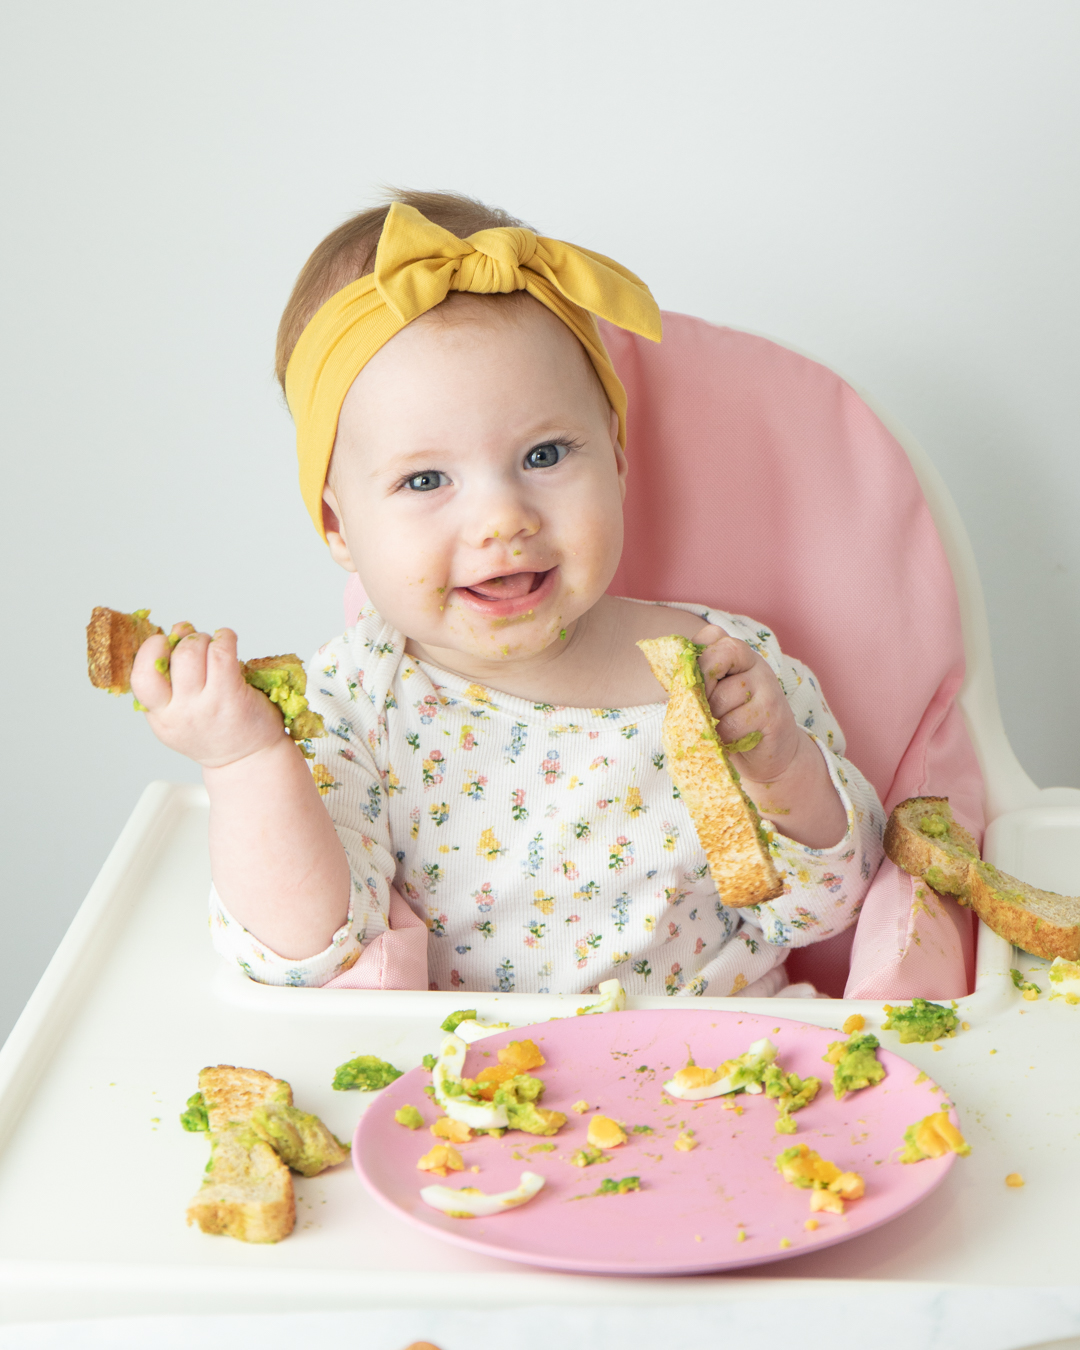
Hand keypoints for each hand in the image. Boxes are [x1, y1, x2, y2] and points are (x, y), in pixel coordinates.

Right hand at [130, 624, 287, 767]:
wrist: (249, 760)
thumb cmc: (217, 732)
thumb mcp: (180, 719)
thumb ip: (170, 688)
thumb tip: (175, 633)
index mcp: (160, 718)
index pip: (140, 679)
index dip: (149, 652)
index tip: (165, 644)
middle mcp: (178, 714)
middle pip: (167, 659)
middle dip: (181, 639)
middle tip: (195, 642)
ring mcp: (205, 706)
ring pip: (192, 652)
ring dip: (202, 638)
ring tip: (212, 644)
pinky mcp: (231, 697)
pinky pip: (222, 653)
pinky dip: (225, 637)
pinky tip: (228, 640)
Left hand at [693, 624, 799, 783]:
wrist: (770, 754)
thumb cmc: (733, 722)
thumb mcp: (713, 696)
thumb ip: (696, 682)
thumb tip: (674, 679)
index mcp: (738, 653)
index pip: (711, 635)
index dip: (694, 659)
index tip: (691, 683)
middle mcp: (755, 663)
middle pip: (717, 658)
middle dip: (701, 686)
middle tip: (701, 708)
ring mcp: (767, 685)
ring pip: (721, 696)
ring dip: (712, 718)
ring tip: (719, 728)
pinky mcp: (771, 713)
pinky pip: (732, 723)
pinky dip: (724, 736)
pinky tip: (732, 740)